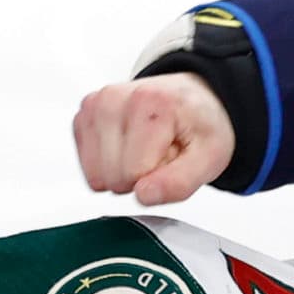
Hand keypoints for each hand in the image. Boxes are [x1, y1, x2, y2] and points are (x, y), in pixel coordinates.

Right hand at [74, 74, 233, 204]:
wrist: (187, 100)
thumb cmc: (198, 125)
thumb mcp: (210, 158)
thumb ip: (180, 182)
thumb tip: (143, 195)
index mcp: (150, 102)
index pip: (135, 174)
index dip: (157, 176)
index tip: (172, 155)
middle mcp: (115, 98)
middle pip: (113, 177)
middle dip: (138, 176)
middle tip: (159, 153)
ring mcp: (94, 105)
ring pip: (96, 176)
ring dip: (123, 172)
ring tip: (145, 148)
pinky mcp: (83, 116)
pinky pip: (88, 168)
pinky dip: (108, 165)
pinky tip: (128, 145)